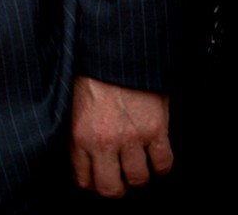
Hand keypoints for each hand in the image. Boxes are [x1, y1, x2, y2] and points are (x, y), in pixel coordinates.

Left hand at [69, 76, 172, 196]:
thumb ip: (78, 131)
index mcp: (79, 134)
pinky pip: (164, 164)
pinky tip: (156, 153)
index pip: (83, 180)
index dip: (93, 182)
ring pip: (139, 179)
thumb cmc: (93, 69)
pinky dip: (162, 164)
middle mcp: (103, 141)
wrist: (117, 47)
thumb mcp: (73, 102)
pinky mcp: (155, 129)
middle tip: (121, 176)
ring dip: (140, 173)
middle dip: (117, 186)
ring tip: (138, 161)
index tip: (99, 176)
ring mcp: (131, 137)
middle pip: (111, 189)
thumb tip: (83, 156)